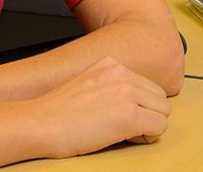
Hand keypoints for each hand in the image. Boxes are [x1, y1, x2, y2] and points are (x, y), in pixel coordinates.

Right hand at [29, 57, 170, 157]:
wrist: (39, 123)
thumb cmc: (55, 112)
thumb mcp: (86, 83)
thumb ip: (109, 85)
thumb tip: (129, 100)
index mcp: (111, 65)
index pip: (146, 84)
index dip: (139, 104)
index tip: (124, 114)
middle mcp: (122, 74)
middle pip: (159, 97)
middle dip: (148, 114)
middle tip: (125, 127)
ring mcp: (127, 94)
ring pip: (163, 111)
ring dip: (149, 125)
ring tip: (124, 132)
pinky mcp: (129, 116)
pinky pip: (159, 127)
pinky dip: (147, 137)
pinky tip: (125, 138)